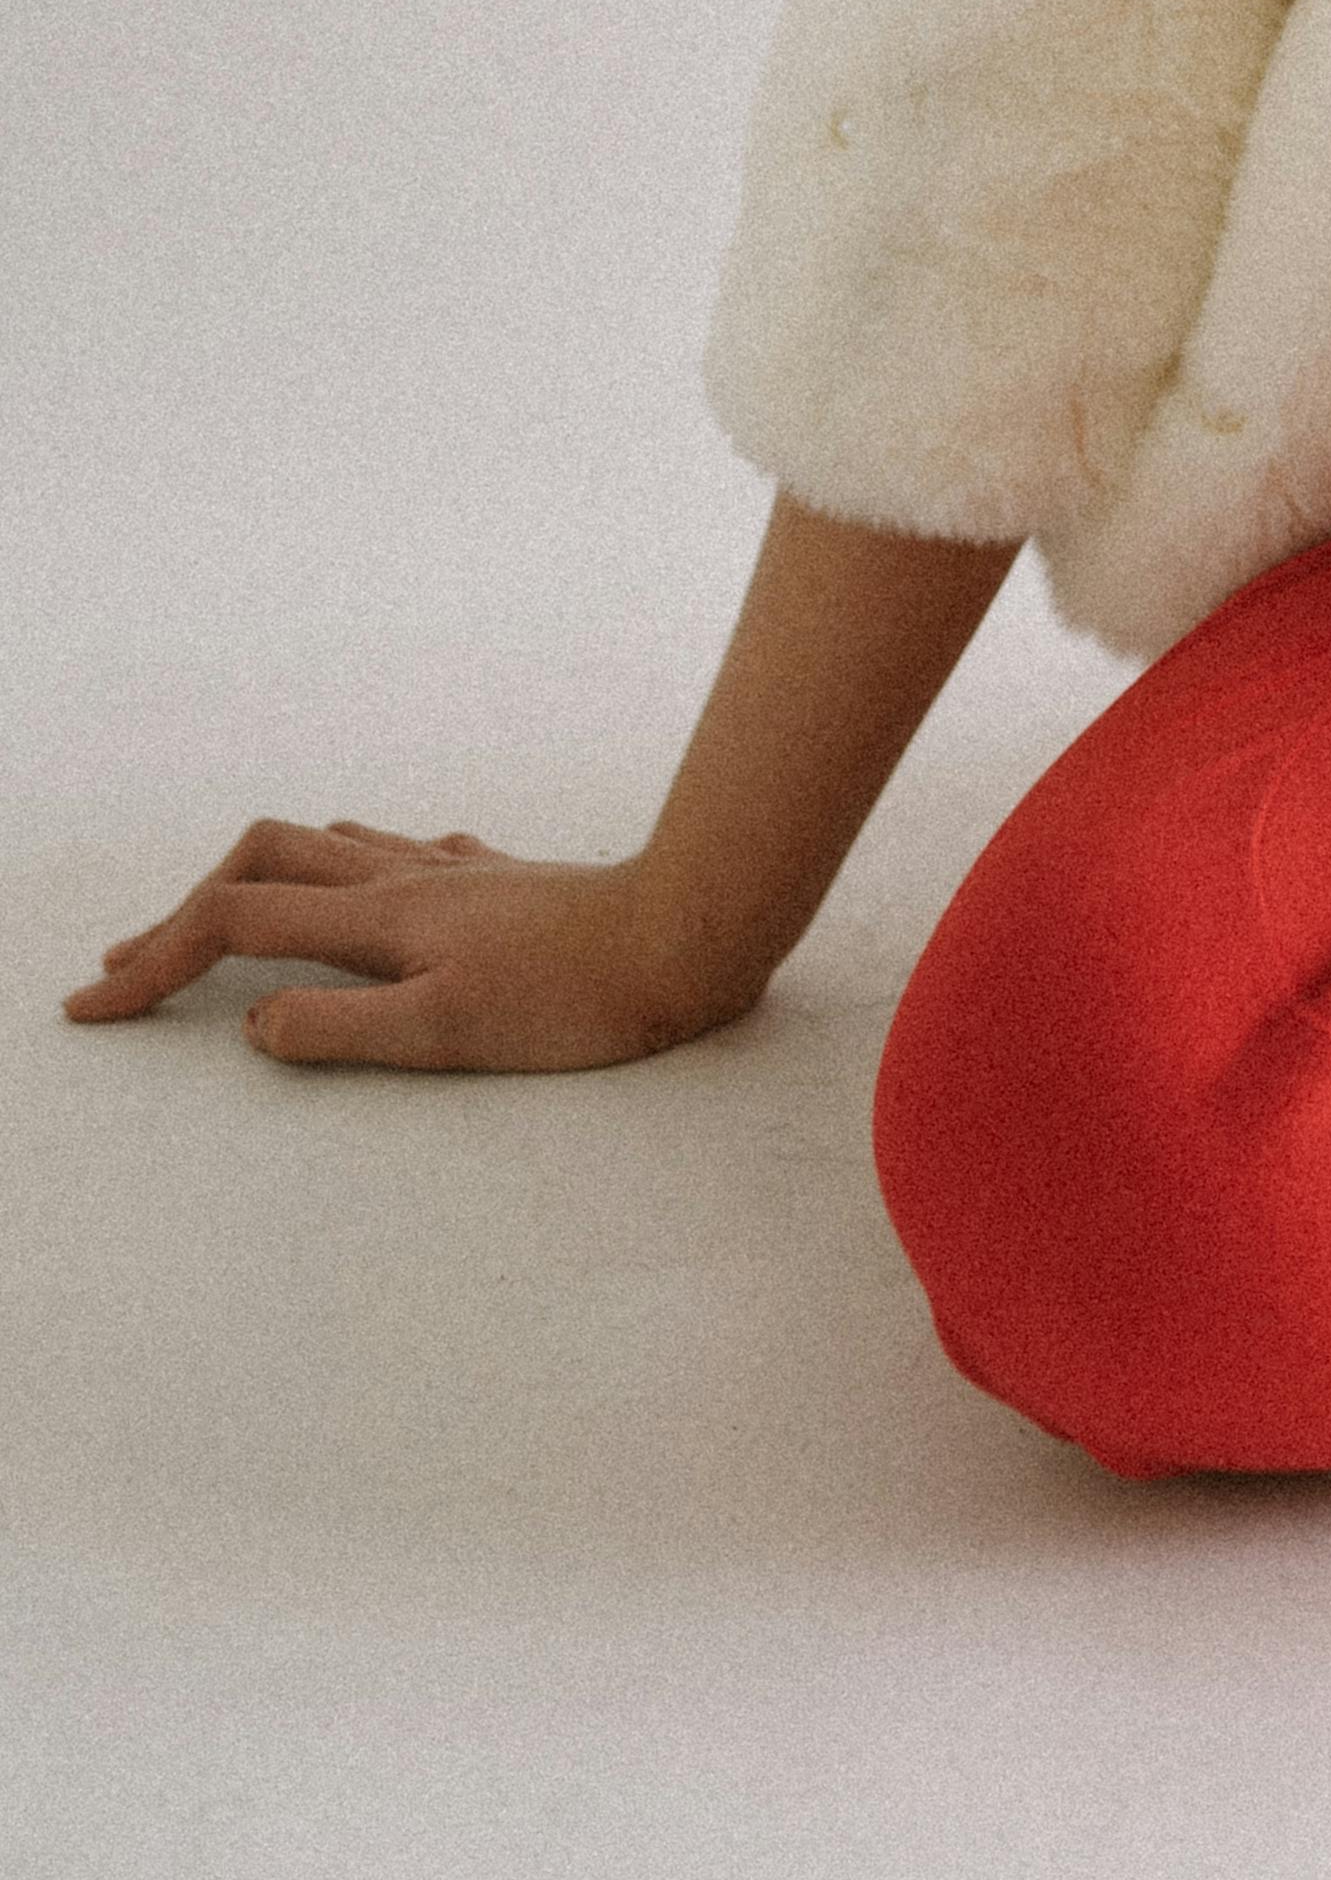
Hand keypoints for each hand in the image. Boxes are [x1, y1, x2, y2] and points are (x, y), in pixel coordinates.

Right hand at [63, 818, 752, 1070]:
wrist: (690, 931)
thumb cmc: (577, 998)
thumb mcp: (448, 1033)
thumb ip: (343, 1028)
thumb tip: (253, 1027)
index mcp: (381, 916)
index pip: (234, 922)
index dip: (153, 961)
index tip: (91, 1004)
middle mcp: (408, 877)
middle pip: (265, 859)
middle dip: (186, 907)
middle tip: (135, 962)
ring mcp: (457, 870)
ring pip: (330, 845)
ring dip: (259, 879)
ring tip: (222, 916)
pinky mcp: (501, 879)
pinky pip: (399, 852)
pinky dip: (348, 868)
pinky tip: (367, 888)